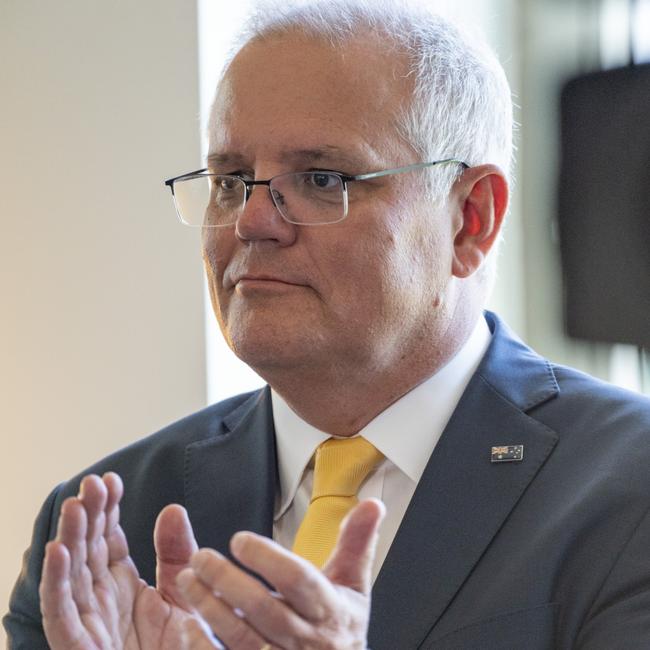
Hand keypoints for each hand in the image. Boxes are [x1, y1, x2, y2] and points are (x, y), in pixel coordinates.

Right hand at [39, 472, 198, 648]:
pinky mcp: (80, 648)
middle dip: (87, 516)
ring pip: (70, 576)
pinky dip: (56, 584)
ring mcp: (88, 625)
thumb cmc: (181, 648)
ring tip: (74, 505)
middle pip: (86, 551)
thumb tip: (172, 508)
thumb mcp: (185, 594)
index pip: (106, 540)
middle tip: (92, 483)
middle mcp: (100, 601)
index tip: (110, 480)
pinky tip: (58, 552)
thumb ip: (177, 553)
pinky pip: (62, 615)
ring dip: (69, 539)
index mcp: (121, 586)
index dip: (105, 510)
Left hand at [177, 498, 384, 648]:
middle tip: (201, 557)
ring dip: (211, 607)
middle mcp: (306, 638)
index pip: (298, 581)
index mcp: (328, 609)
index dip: (268, 560)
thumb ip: (357, 543)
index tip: (239, 540)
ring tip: (189, 580)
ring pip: (242, 637)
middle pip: (264, 608)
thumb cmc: (340, 628)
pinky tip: (189, 625)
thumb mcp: (354, 586)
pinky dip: (205, 647)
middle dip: (228, 581)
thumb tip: (373, 504)